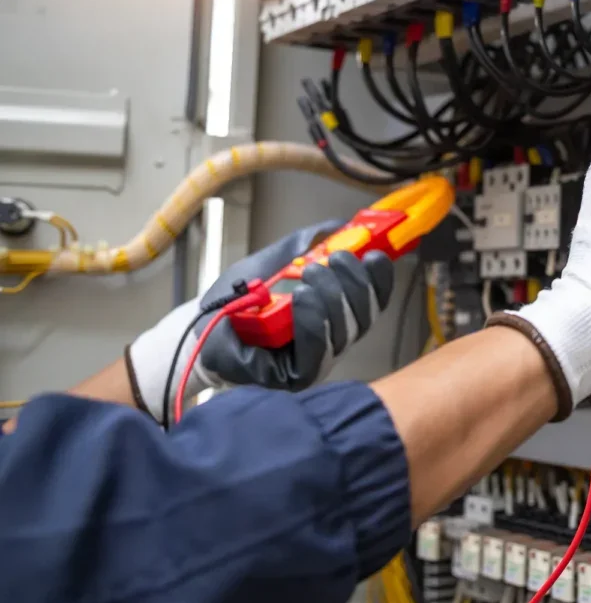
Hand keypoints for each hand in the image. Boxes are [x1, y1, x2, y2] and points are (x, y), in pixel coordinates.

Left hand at [128, 220, 394, 423]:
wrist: (199, 325)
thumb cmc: (236, 299)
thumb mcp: (275, 261)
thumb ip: (307, 244)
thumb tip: (339, 225)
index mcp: (334, 313)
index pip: (372, 299)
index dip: (379, 279)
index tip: (374, 255)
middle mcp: (332, 339)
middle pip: (364, 316)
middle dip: (354, 283)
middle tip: (333, 259)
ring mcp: (316, 361)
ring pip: (345, 332)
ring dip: (333, 296)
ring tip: (311, 274)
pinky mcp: (296, 377)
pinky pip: (318, 352)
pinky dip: (314, 321)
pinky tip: (303, 298)